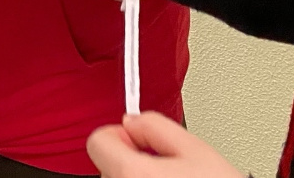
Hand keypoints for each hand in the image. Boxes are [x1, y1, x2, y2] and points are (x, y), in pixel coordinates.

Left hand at [87, 113, 242, 177]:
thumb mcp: (196, 149)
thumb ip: (155, 125)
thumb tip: (132, 121)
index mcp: (130, 172)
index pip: (98, 141)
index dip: (122, 133)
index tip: (139, 138)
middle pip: (109, 163)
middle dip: (134, 158)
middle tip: (169, 165)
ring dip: (139, 176)